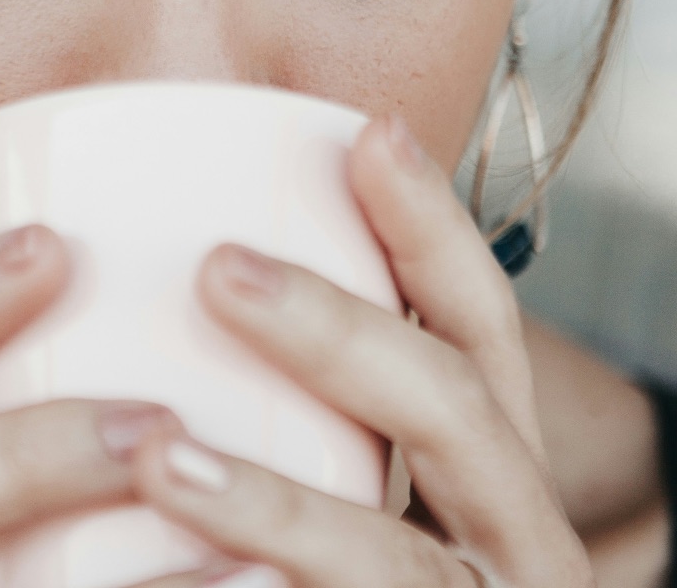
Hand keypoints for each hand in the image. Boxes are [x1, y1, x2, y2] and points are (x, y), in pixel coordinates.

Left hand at [123, 115, 589, 587]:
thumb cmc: (325, 584)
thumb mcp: (346, 490)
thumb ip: (299, 410)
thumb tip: (179, 272)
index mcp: (496, 464)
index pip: (480, 324)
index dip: (433, 228)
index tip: (369, 134)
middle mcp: (520, 536)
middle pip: (451, 409)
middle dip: (337, 332)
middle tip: (218, 269)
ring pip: (389, 560)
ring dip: (272, 505)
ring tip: (156, 458)